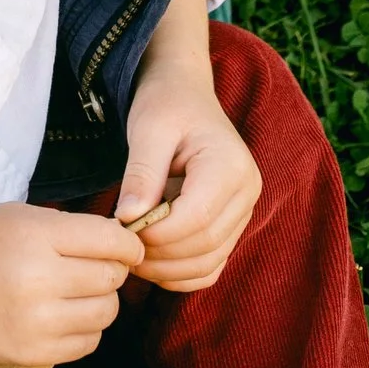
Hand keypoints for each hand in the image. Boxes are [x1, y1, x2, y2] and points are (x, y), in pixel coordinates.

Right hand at [0, 204, 143, 367]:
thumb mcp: (18, 217)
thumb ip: (68, 228)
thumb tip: (119, 244)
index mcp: (36, 237)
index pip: (109, 241)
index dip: (128, 245)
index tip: (128, 248)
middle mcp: (41, 280)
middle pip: (111, 278)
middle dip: (112, 270)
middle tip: (92, 267)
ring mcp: (40, 322)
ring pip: (106, 313)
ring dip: (101, 301)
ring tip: (77, 293)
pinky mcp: (37, 354)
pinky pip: (89, 342)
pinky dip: (86, 328)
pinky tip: (65, 315)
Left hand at [118, 53, 261, 295]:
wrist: (184, 94)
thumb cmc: (166, 104)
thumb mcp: (148, 128)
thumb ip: (141, 174)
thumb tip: (127, 219)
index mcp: (231, 165)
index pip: (197, 218)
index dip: (157, 233)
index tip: (121, 228)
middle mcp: (247, 193)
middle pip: (205, 245)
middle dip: (159, 254)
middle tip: (121, 246)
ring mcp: (243, 212)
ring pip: (209, 261)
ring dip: (168, 268)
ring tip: (131, 254)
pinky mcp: (231, 226)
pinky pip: (211, 264)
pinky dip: (181, 273)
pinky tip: (152, 261)